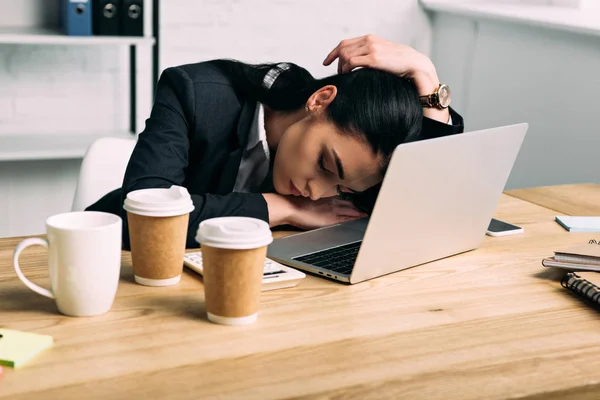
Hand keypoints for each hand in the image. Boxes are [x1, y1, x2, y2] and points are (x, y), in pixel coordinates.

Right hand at [288, 197, 367, 229]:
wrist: (291, 207)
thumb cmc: (295, 204)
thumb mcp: (309, 200)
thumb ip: (318, 202)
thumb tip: (319, 205)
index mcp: (326, 198)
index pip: (342, 200)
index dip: (350, 203)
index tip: (356, 204)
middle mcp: (331, 203)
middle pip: (349, 204)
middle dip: (357, 208)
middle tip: (364, 210)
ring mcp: (332, 211)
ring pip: (350, 211)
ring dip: (358, 213)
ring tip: (364, 215)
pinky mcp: (330, 219)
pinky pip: (346, 219)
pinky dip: (353, 218)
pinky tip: (359, 219)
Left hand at [322, 34, 438, 95]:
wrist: (414, 64)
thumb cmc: (399, 63)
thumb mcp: (382, 54)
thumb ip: (370, 55)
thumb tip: (358, 64)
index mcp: (370, 38)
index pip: (345, 43)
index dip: (333, 53)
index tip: (326, 62)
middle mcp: (369, 41)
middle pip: (342, 49)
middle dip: (335, 61)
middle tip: (338, 73)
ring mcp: (371, 49)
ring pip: (345, 55)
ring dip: (341, 67)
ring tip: (344, 76)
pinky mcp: (373, 59)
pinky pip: (352, 62)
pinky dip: (346, 69)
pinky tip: (348, 76)